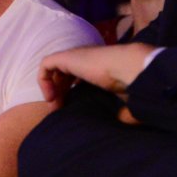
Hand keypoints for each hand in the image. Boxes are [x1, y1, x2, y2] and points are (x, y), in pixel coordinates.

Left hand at [37, 42, 155, 103]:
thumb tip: (122, 121)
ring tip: (53, 105)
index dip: (71, 92)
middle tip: (58, 110)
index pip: (78, 76)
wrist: (130, 68)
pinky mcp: (66, 56)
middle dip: (59, 91)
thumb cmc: (132, 83)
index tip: (70, 109)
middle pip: (64, 73)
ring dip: (50, 87)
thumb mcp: (126, 99)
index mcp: (98, 65)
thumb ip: (123, 109)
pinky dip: (44, 80)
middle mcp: (85, 59)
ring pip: (54, 69)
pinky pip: (46, 65)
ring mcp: (75, 56)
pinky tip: (51, 97)